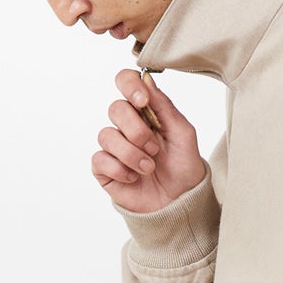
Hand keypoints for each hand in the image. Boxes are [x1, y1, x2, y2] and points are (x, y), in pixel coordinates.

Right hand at [93, 72, 205, 214]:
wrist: (179, 203)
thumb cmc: (183, 167)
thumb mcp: (183, 133)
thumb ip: (165, 106)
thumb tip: (147, 79)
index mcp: (145, 111)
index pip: (126, 82)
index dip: (129, 85)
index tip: (143, 101)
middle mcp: (126, 126)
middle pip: (116, 109)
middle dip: (137, 130)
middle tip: (155, 149)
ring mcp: (114, 147)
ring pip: (107, 135)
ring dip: (131, 154)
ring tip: (148, 168)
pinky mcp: (104, 169)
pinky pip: (100, 159)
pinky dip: (120, 169)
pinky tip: (134, 178)